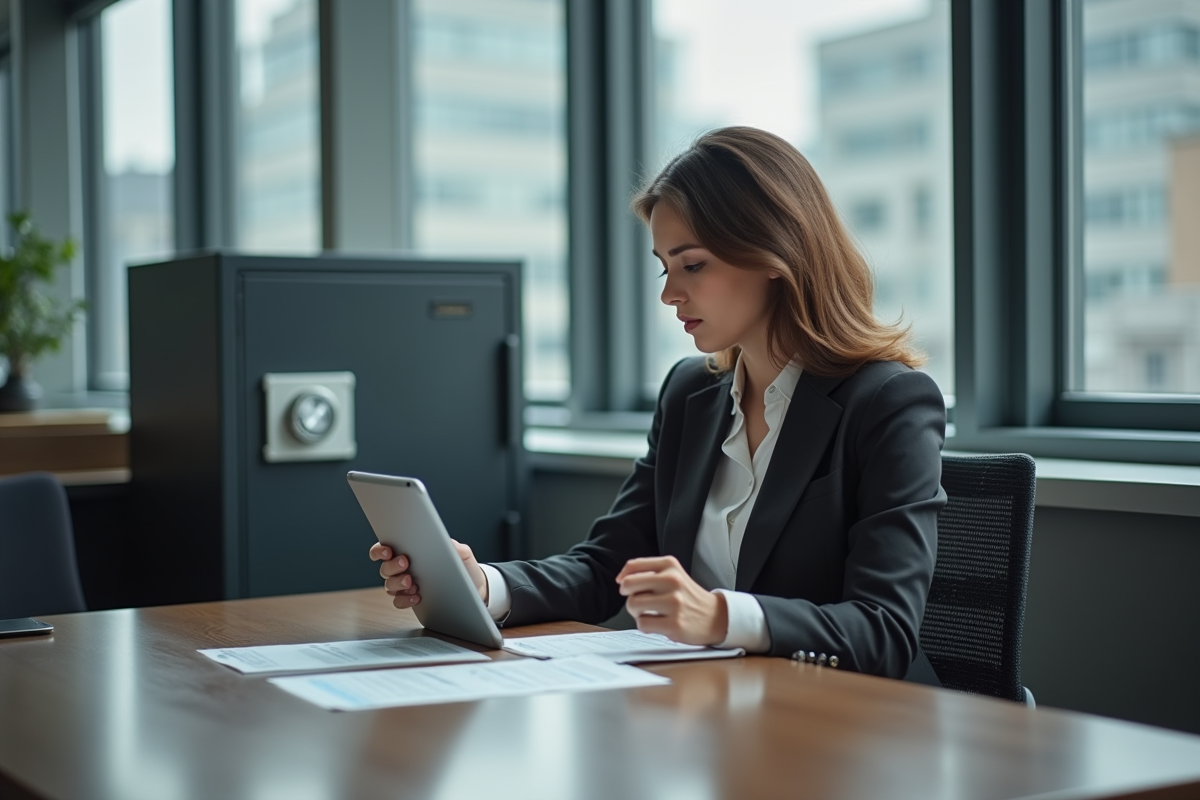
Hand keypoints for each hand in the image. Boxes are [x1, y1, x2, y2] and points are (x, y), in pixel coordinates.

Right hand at [369, 540, 488, 610]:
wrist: (475, 588)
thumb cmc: (463, 567)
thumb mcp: (462, 553)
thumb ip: (455, 546)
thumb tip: (445, 542)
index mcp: (410, 551)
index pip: (385, 548)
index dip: (380, 550)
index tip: (388, 551)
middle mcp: (403, 568)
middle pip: (385, 568)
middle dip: (392, 566)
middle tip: (405, 563)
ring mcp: (405, 585)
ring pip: (389, 585)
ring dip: (397, 583)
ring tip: (412, 583)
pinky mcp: (410, 599)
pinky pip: (398, 601)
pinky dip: (404, 600)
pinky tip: (417, 596)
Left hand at [616, 556, 727, 645]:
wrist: (715, 617)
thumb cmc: (687, 596)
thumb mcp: (673, 573)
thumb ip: (647, 571)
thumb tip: (620, 579)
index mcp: (670, 565)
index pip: (633, 566)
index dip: (623, 578)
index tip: (625, 585)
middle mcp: (673, 581)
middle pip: (629, 585)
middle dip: (628, 595)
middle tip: (639, 601)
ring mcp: (674, 603)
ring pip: (633, 605)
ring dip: (636, 612)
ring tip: (650, 613)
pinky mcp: (674, 624)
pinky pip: (642, 624)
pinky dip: (645, 625)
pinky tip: (657, 623)